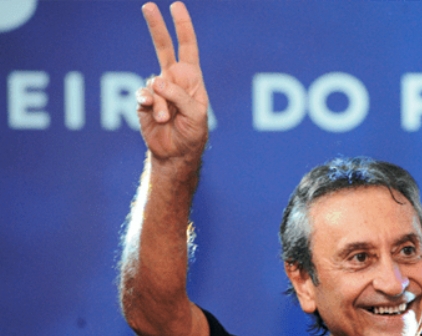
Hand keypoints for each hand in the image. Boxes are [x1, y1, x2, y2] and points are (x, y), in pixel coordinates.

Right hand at [136, 2, 207, 162]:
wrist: (176, 153)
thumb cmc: (193, 133)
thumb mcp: (196, 114)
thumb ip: (180, 96)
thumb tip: (157, 81)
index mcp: (191, 78)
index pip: (188, 47)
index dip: (183, 27)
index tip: (176, 6)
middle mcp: (172, 79)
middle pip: (163, 47)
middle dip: (156, 27)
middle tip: (148, 6)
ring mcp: (157, 89)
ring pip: (155, 85)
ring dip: (162, 104)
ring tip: (168, 119)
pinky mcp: (144, 101)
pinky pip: (143, 95)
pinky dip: (150, 104)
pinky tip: (156, 115)